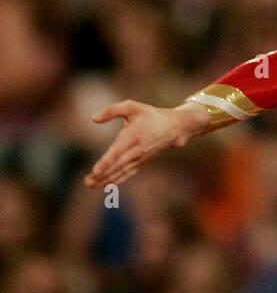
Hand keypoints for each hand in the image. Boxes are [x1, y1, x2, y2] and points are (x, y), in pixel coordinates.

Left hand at [83, 100, 208, 188]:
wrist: (174, 128)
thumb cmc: (150, 115)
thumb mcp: (133, 106)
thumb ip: (112, 110)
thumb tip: (93, 118)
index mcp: (133, 135)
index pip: (118, 151)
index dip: (107, 161)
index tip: (96, 170)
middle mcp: (137, 150)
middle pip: (117, 165)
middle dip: (102, 175)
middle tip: (87, 182)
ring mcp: (140, 158)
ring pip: (121, 171)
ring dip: (106, 179)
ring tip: (91, 185)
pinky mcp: (141, 162)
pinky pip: (128, 173)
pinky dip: (117, 180)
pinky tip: (105, 185)